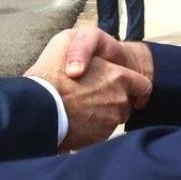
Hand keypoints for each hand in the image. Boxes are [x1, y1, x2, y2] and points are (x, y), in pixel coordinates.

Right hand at [27, 30, 150, 150]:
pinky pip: (98, 133)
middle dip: (113, 100)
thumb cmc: (51, 72)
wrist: (37, 107)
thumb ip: (88, 47)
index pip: (143, 85)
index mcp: (119, 77)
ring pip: (112, 119)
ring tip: (78, 109)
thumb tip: (97, 60)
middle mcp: (120, 101)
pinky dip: (90, 129)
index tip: (131, 92)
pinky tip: (74, 122)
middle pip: (125, 104)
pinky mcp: (98, 139)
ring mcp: (110, 122)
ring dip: (101, 115)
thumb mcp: (68, 40)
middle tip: (90, 96)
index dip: (136, 88)